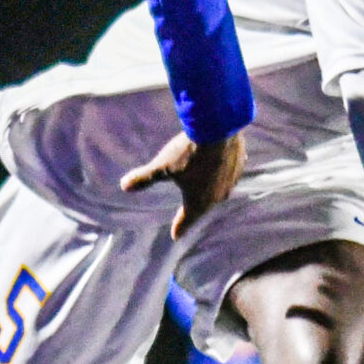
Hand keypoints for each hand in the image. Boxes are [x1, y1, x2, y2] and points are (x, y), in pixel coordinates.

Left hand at [120, 130, 244, 237]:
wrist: (219, 128)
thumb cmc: (188, 152)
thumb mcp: (162, 166)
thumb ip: (144, 178)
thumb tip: (124, 186)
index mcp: (198, 201)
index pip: (186, 219)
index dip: (179, 227)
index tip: (175, 235)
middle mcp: (218, 195)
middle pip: (204, 206)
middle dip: (195, 211)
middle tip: (189, 216)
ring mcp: (231, 180)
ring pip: (219, 191)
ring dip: (211, 191)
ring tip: (205, 192)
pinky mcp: (240, 164)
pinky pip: (229, 174)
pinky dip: (222, 174)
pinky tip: (220, 169)